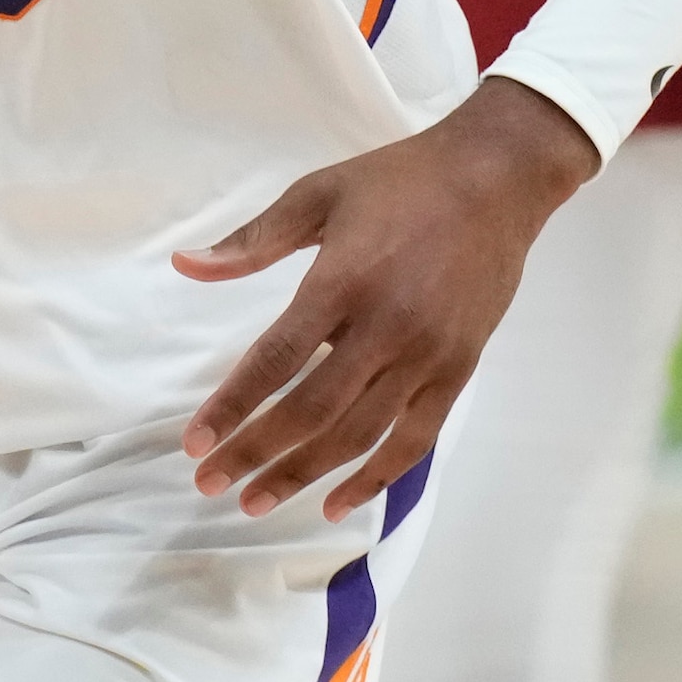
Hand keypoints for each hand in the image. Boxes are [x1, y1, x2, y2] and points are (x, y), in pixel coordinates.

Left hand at [170, 77, 593, 516]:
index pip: (276, 360)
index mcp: (343, 280)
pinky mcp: (457, 371)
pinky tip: (337, 503)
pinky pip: (413, 440)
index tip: (195, 443)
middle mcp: (385, 327)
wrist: (496, 178)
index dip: (232, 407)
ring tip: (255, 501)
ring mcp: (426, 355)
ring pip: (358, 435)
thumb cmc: (399, 181)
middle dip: (255, 452)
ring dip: (303, 474)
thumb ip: (252, 240)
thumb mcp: (317, 194)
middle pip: (310, 410)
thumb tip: (185, 266)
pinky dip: (374, 478)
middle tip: (210, 483)